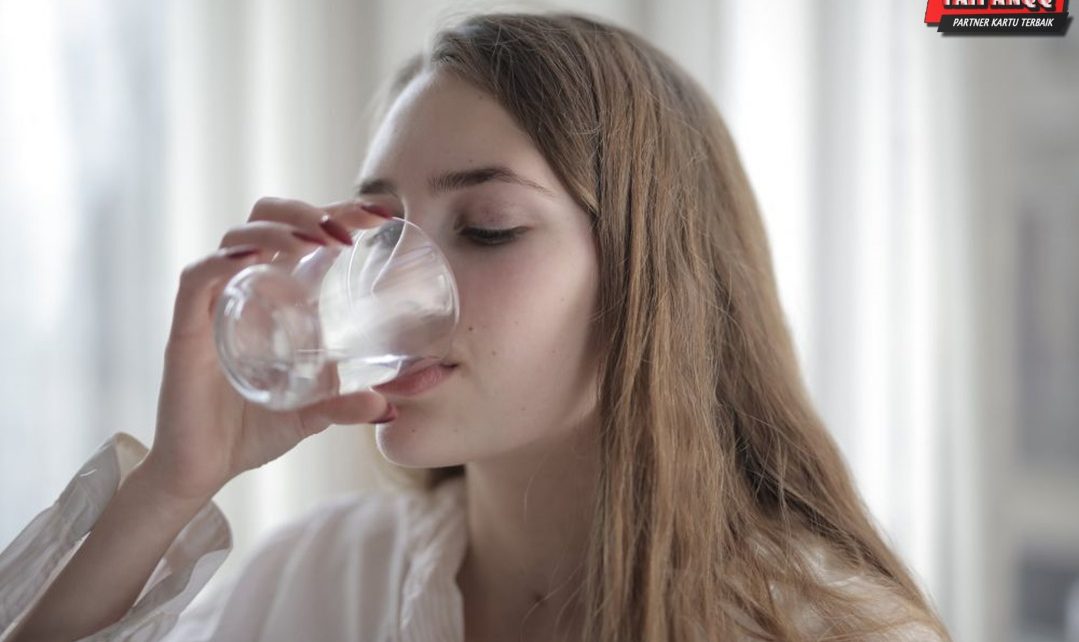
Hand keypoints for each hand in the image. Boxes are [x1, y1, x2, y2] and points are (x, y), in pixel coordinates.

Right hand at [141, 197, 394, 501]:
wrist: (200, 472)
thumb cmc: (250, 431)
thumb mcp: (312, 414)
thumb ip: (346, 405)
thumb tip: (389, 406)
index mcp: (272, 295)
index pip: (301, 232)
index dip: (338, 212)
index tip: (381, 215)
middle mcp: (242, 289)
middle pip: (266, 218)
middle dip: (307, 211)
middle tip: (348, 232)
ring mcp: (212, 306)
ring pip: (236, 238)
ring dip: (279, 229)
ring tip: (316, 242)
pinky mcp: (185, 330)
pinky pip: (197, 279)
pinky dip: (223, 261)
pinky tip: (255, 258)